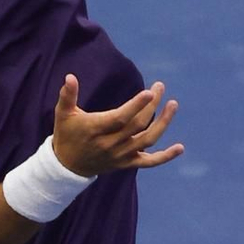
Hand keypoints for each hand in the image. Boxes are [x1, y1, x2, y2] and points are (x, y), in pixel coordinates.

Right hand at [51, 73, 182, 176]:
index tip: (149, 92)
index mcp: (95, 130)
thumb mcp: (63, 114)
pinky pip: (149, 162)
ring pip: (147, 140)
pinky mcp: (126, 163)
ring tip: (172, 105)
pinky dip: (165, 157)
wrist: (68, 166)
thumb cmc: (66, 135)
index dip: (135, 106)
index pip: (120, 118)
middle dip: (151, 105)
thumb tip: (70, 77)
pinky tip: (180, 147)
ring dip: (162, 123)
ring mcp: (120, 156)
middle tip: (159, 86)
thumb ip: (67, 95)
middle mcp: (110, 144)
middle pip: (137, 125)